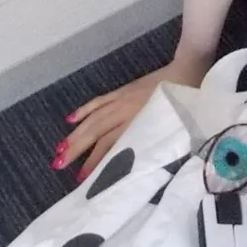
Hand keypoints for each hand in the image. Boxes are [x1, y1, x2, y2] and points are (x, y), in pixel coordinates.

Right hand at [53, 50, 205, 181]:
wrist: (188, 68)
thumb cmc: (186, 101)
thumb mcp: (175, 125)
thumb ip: (158, 141)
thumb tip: (145, 163)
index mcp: (142, 119)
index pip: (112, 143)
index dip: (97, 160)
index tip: (84, 178)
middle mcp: (127, 109)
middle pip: (97, 130)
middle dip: (77, 148)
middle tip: (58, 164)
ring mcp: (123, 98)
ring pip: (94, 118)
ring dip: (76, 133)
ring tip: (60, 150)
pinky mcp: (123, 90)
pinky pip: (100, 101)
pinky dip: (85, 110)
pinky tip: (71, 120)